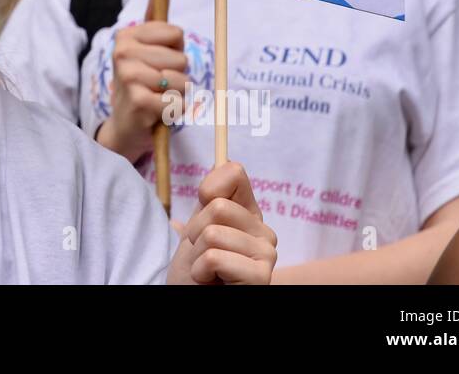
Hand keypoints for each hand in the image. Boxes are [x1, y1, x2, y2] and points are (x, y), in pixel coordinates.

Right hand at [95, 0, 188, 162]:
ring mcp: (128, 76)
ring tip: (158, 98)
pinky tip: (157, 112)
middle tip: (157, 86)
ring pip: (182, 81)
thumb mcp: (145, 50)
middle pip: (181, 59)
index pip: (176, 34)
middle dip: (178, 76)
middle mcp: (122, 52)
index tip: (158, 63)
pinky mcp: (138, 100)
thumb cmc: (141, 84)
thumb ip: (153, 21)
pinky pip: (177, 102)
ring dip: (177, 95)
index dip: (175, 52)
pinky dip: (174, 111)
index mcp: (126, 35)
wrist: (125, 125)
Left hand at [167, 162, 276, 283]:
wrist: (190, 299)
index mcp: (250, 215)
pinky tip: (211, 282)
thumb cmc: (195, 269)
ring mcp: (267, 256)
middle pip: (218, 206)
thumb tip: (225, 159)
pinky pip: (214, 257)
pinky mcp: (260, 278)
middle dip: (196, 231)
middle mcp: (266, 233)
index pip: (235, 172)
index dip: (207, 189)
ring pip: (213, 234)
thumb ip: (211, 197)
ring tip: (207, 271)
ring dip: (197, 255)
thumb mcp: (197, 226)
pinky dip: (201, 272)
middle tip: (202, 253)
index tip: (202, 210)